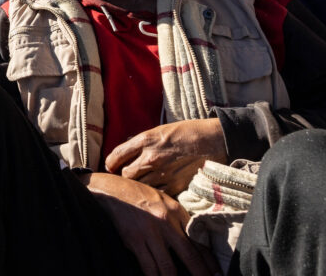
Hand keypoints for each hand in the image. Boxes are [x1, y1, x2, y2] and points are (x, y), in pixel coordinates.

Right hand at [83, 172, 215, 275]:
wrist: (107, 189)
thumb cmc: (134, 195)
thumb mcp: (160, 200)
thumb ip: (175, 218)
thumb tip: (191, 241)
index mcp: (175, 210)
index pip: (198, 240)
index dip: (209, 261)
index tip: (216, 275)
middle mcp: (166, 221)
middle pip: (190, 256)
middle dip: (200, 274)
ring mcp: (149, 232)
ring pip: (168, 268)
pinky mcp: (133, 240)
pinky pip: (148, 267)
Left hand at [105, 118, 226, 196]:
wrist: (214, 141)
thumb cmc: (187, 132)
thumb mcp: (160, 130)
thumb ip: (142, 142)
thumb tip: (126, 151)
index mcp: (145, 140)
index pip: (116, 156)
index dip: (111, 164)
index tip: (112, 166)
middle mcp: (151, 157)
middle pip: (125, 175)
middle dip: (124, 176)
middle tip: (129, 176)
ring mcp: (163, 173)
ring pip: (140, 187)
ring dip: (139, 186)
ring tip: (143, 183)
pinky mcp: (176, 186)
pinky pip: (157, 194)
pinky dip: (155, 193)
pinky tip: (158, 189)